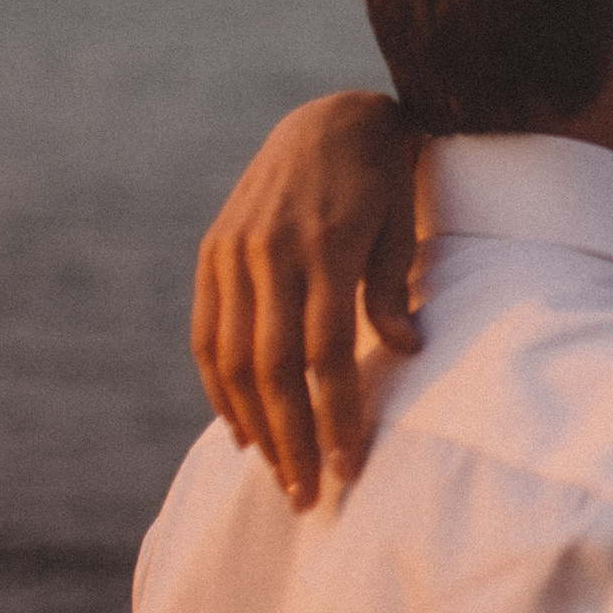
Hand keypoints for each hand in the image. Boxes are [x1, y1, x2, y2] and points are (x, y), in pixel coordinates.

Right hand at [190, 92, 421, 505]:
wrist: (329, 116)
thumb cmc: (383, 178)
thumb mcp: (402, 224)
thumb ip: (393, 288)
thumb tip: (406, 351)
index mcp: (325, 246)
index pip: (324, 354)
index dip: (334, 417)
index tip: (347, 468)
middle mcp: (271, 251)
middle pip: (272, 367)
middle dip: (291, 438)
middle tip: (307, 496)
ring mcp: (234, 251)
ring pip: (230, 358)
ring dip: (253, 424)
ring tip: (277, 473)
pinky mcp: (213, 251)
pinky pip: (206, 332)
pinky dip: (218, 386)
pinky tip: (241, 428)